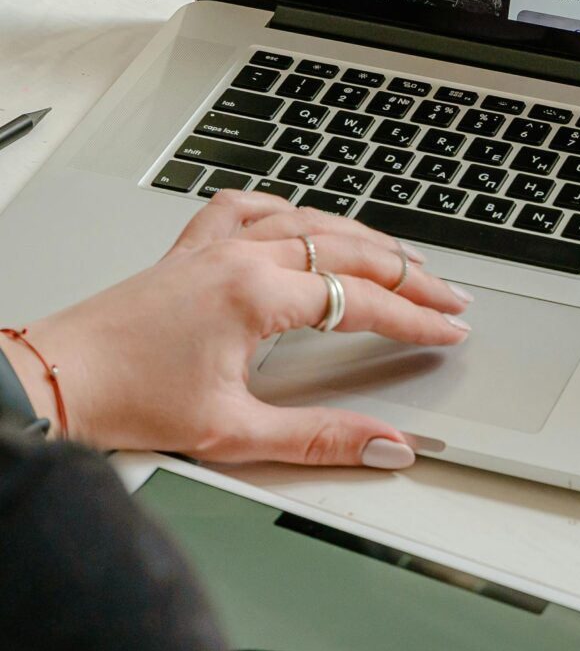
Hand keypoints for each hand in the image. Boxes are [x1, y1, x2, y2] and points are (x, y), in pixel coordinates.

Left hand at [6, 191, 471, 468]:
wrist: (57, 380)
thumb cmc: (129, 402)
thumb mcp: (235, 433)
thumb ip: (320, 437)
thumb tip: (384, 442)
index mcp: (255, 295)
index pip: (361, 300)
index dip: (416, 318)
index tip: (450, 330)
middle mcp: (239, 257)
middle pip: (349, 250)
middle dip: (410, 275)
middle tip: (450, 296)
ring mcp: (214, 246)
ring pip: (310, 221)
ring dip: (364, 239)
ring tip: (402, 260)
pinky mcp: (191, 249)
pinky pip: (251, 208)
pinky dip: (290, 210)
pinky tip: (304, 218)